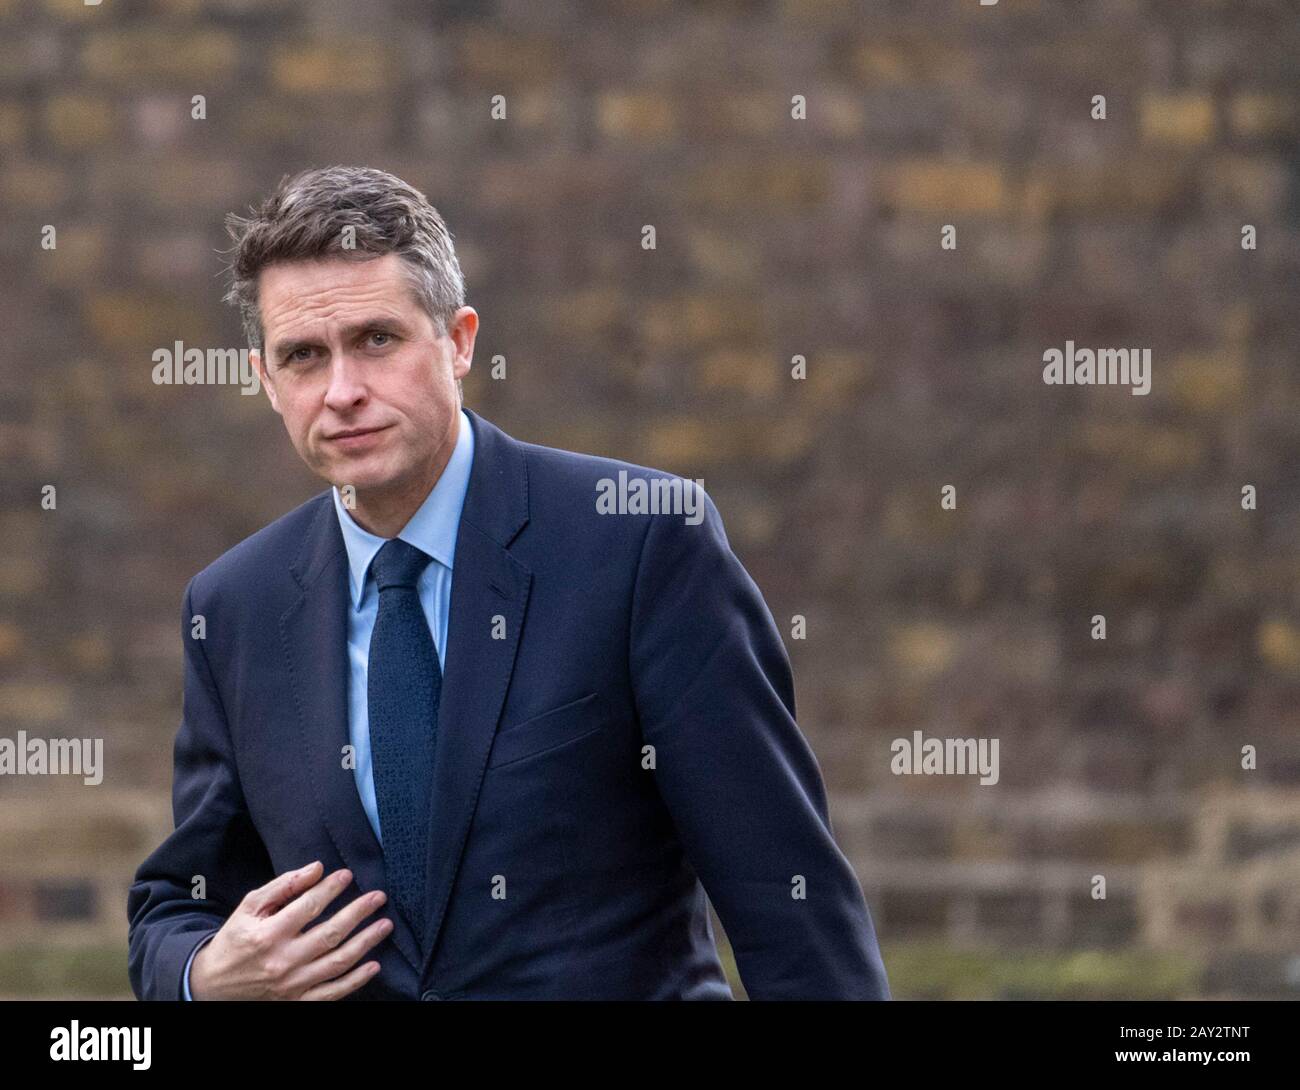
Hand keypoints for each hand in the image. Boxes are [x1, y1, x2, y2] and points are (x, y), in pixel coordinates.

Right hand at [189, 861, 391, 999]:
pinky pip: (332, 993)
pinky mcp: (297, 1002)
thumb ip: (283, 886)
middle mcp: (282, 961)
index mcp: (268, 935)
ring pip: (337, 963)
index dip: (331, 889)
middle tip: (378, 897)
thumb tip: (316, 868)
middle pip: (330, 934)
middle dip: (358, 913)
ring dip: (365, 943)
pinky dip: (356, 981)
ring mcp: (292, 985)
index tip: (348, 875)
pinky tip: (374, 965)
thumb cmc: (235, 939)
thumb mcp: (249, 907)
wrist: (212, 985)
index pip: (308, 907)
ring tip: (385, 924)